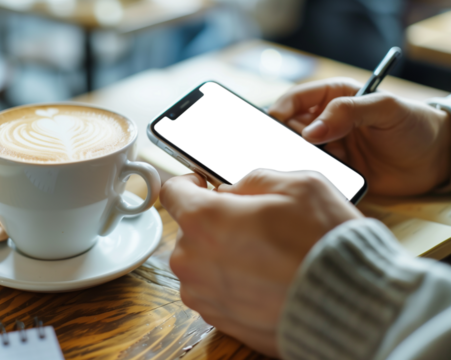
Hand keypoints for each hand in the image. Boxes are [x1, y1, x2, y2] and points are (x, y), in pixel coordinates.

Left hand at [160, 169, 361, 356]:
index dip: (190, 184)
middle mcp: (193, 259)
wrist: (351, 308)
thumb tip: (232, 189)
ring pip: (200, 261)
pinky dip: (232, 282)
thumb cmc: (325, 245)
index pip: (172, 192)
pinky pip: (213, 290)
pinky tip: (265, 279)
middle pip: (189, 229)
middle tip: (254, 224)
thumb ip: (252, 179)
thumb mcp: (298, 184)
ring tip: (265, 255)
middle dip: (214, 221)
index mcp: (204, 219)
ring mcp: (203, 294)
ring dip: (222, 253)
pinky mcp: (218, 319)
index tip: (204, 186)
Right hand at [268, 77, 450, 195]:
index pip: (295, 99)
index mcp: (333, 97)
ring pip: (295, 151)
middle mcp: (325, 122)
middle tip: (275, 149)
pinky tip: (303, 179)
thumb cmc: (414, 125)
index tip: (273, 124)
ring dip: (290, 157)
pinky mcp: (332, 170)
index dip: (280, 110)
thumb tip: (311, 132)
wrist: (435, 161)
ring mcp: (327, 147)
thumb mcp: (385, 109)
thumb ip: (348, 112)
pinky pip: (309, 173)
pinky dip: (303, 176)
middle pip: (288, 126)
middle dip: (279, 136)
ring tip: (288, 165)